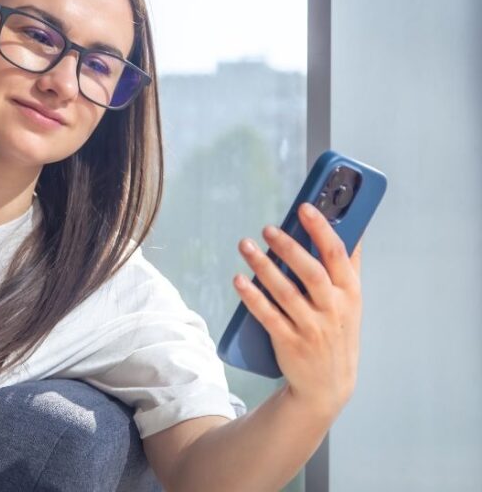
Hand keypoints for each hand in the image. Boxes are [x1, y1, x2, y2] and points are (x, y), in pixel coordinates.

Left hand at [233, 202, 362, 418]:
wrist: (328, 386)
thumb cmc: (338, 334)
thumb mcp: (351, 302)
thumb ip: (349, 267)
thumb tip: (353, 227)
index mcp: (350, 294)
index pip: (338, 255)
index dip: (322, 229)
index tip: (305, 207)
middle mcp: (333, 310)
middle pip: (311, 273)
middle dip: (289, 247)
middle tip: (268, 228)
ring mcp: (311, 328)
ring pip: (285, 292)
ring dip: (263, 267)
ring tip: (246, 245)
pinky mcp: (289, 343)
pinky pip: (268, 316)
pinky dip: (253, 297)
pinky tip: (239, 280)